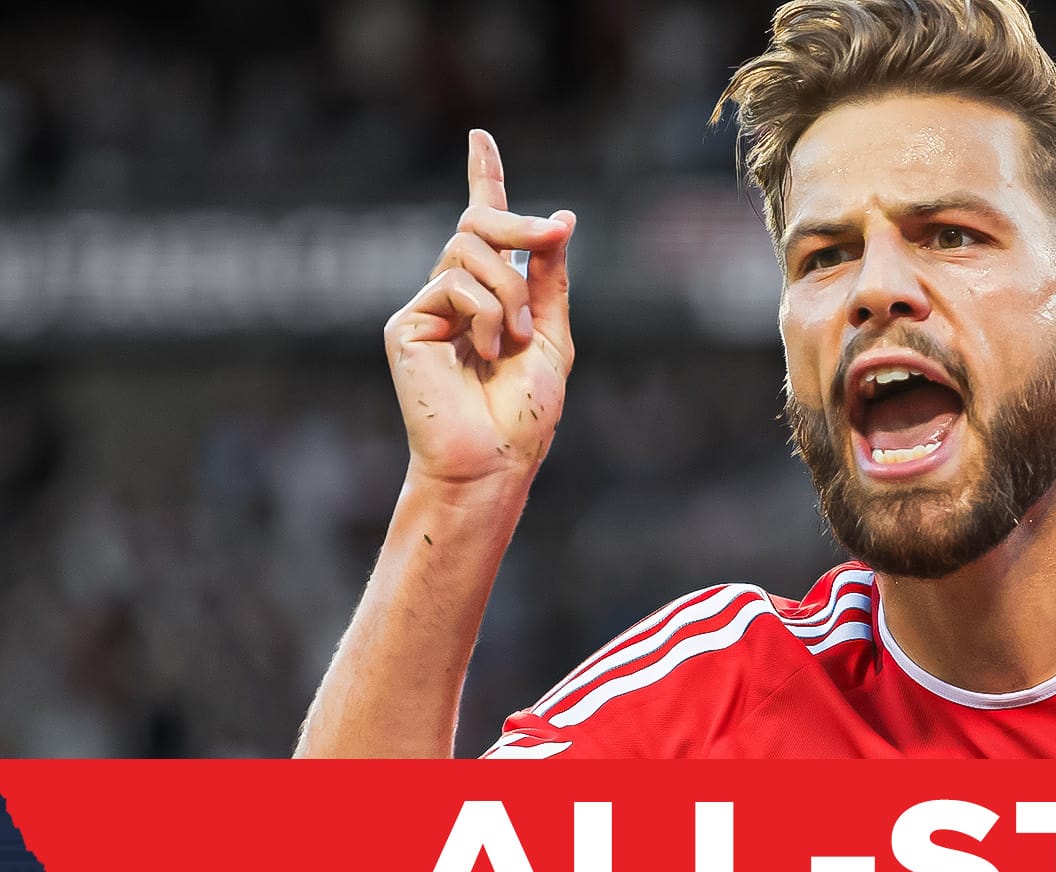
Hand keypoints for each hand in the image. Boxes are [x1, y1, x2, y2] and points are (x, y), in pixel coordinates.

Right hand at [384, 129, 576, 485]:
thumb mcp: (552, 336)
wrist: (495, 459)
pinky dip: (487, 315)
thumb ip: (548, 279)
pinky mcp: (406, 324)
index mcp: (490, 294)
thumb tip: (560, 219)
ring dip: (509, 291)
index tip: (481, 137)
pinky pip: (454, 284)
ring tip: (512, 343)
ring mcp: (427, 307)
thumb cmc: (524, 414)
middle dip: (520, 226)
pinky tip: (487, 353)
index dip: (483, 179)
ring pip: (469, 251)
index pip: (483, 226)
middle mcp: (452, 293)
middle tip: (554, 235)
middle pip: (476, 224)